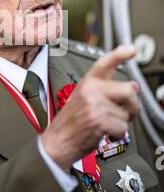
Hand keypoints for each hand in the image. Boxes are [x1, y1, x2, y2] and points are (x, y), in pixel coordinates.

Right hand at [40, 45, 139, 170]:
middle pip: (129, 90)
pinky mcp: (97, 120)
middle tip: (125, 113)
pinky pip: (122, 128)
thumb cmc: (72, 123)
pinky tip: (104, 133)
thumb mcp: (85, 99)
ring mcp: (93, 104)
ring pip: (127, 113)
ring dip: (121, 124)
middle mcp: (90, 90)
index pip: (105, 64)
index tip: (131, 49)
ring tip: (105, 125)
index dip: (119, 55)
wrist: (57, 142)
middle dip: (133, 106)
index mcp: (87, 82)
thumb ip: (108, 90)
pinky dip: (117, 135)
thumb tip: (134, 87)